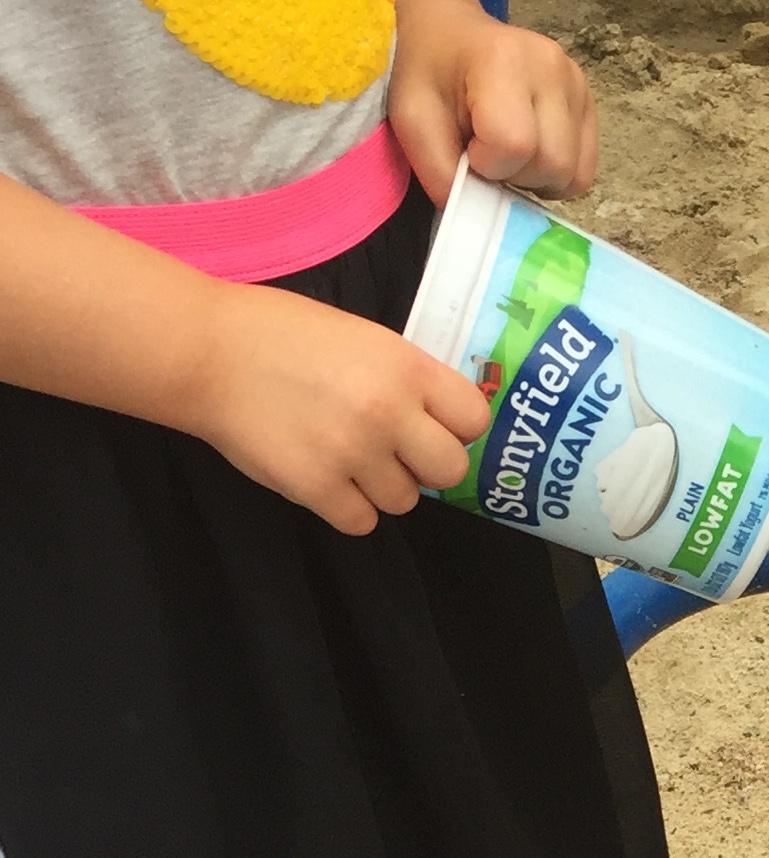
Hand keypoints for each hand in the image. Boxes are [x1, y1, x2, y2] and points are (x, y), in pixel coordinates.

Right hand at [182, 285, 487, 533]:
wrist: (205, 351)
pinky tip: (323, 476)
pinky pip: (361, 522)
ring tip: (344, 456)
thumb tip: (438, 422)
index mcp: (403, 366)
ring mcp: (353, 452)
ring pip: (404, 501)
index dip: (456, 428)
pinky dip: (346, 507)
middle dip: (425, 465)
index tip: (431, 426)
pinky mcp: (317, 487)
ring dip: (380, 487)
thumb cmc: (280, 335)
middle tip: (392, 450)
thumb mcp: (359, 337)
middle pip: (449, 469)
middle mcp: (387, 410)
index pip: (474, 418)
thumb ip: (403, 378)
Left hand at [389, 0, 599, 205]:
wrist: (448, 31)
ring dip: (537, 179)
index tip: (468, 147)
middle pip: (552, 163)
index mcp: (505, 61)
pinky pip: (584, 170)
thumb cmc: (426, 72)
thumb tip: (479, 217)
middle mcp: (553, 67)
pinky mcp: (588, 102)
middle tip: (486, 153)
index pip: (516, 144)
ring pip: (572, 173)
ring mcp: (577, 83)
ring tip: (507, 152)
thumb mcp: (412, 121)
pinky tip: (530, 152)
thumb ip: (441, 173)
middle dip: (516, 175)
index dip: (489, 164)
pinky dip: (556, 175)